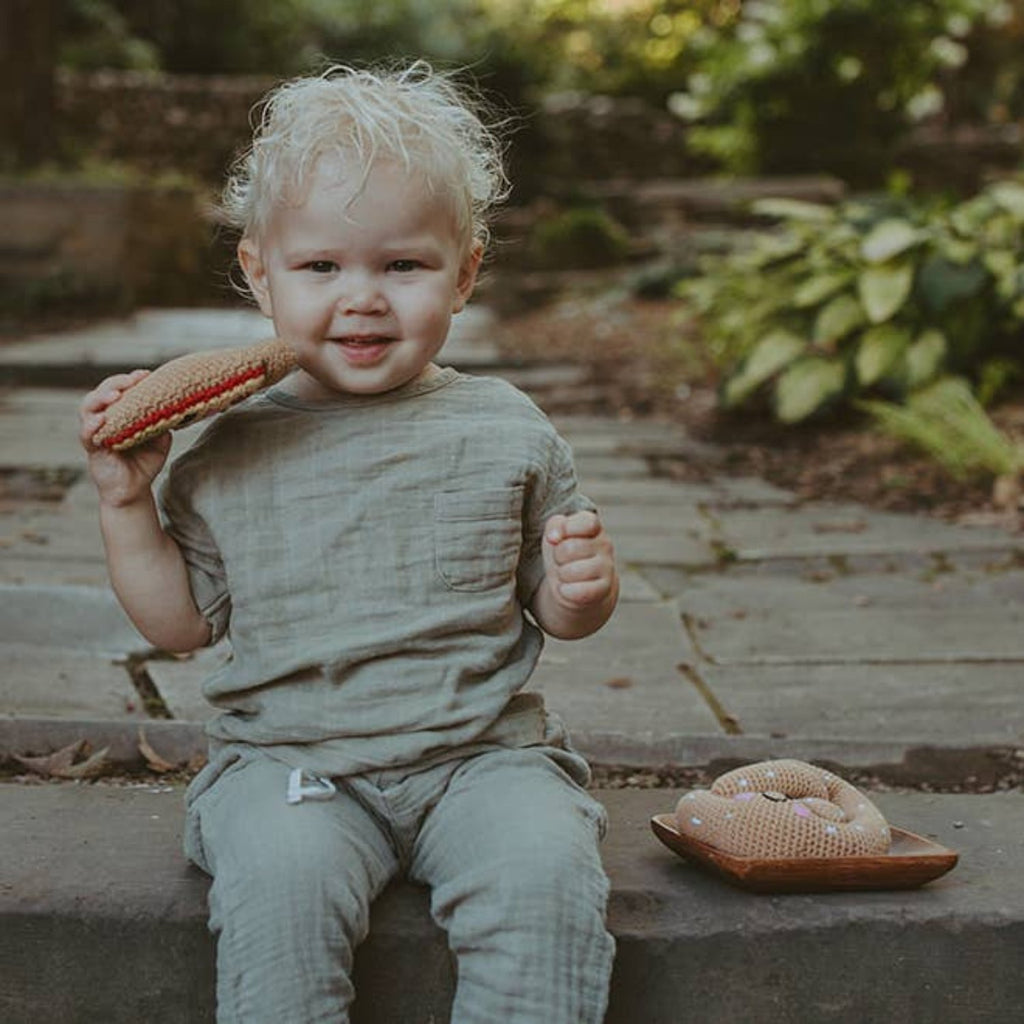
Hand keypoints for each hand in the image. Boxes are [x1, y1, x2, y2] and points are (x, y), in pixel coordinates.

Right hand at [79, 370, 171, 506]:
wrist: (134, 490)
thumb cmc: (144, 463)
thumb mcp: (160, 440)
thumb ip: (162, 422)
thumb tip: (171, 407)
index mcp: (120, 414)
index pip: (119, 390)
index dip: (129, 380)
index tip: (145, 374)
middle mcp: (106, 419)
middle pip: (101, 393)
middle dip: (115, 383)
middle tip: (132, 381)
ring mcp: (97, 433)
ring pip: (88, 409)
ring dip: (100, 399)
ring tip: (115, 395)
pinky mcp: (93, 450)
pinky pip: (86, 435)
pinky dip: (92, 426)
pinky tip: (101, 420)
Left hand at [541, 510, 616, 610]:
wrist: (578, 586)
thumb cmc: (565, 556)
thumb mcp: (556, 535)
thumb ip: (555, 525)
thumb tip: (554, 537)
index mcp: (594, 526)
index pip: (587, 522)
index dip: (566, 529)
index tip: (558, 538)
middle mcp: (605, 545)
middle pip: (569, 549)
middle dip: (558, 557)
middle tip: (563, 560)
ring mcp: (607, 568)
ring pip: (571, 571)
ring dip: (561, 575)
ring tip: (567, 574)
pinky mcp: (604, 590)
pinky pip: (577, 592)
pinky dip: (566, 592)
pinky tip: (570, 588)